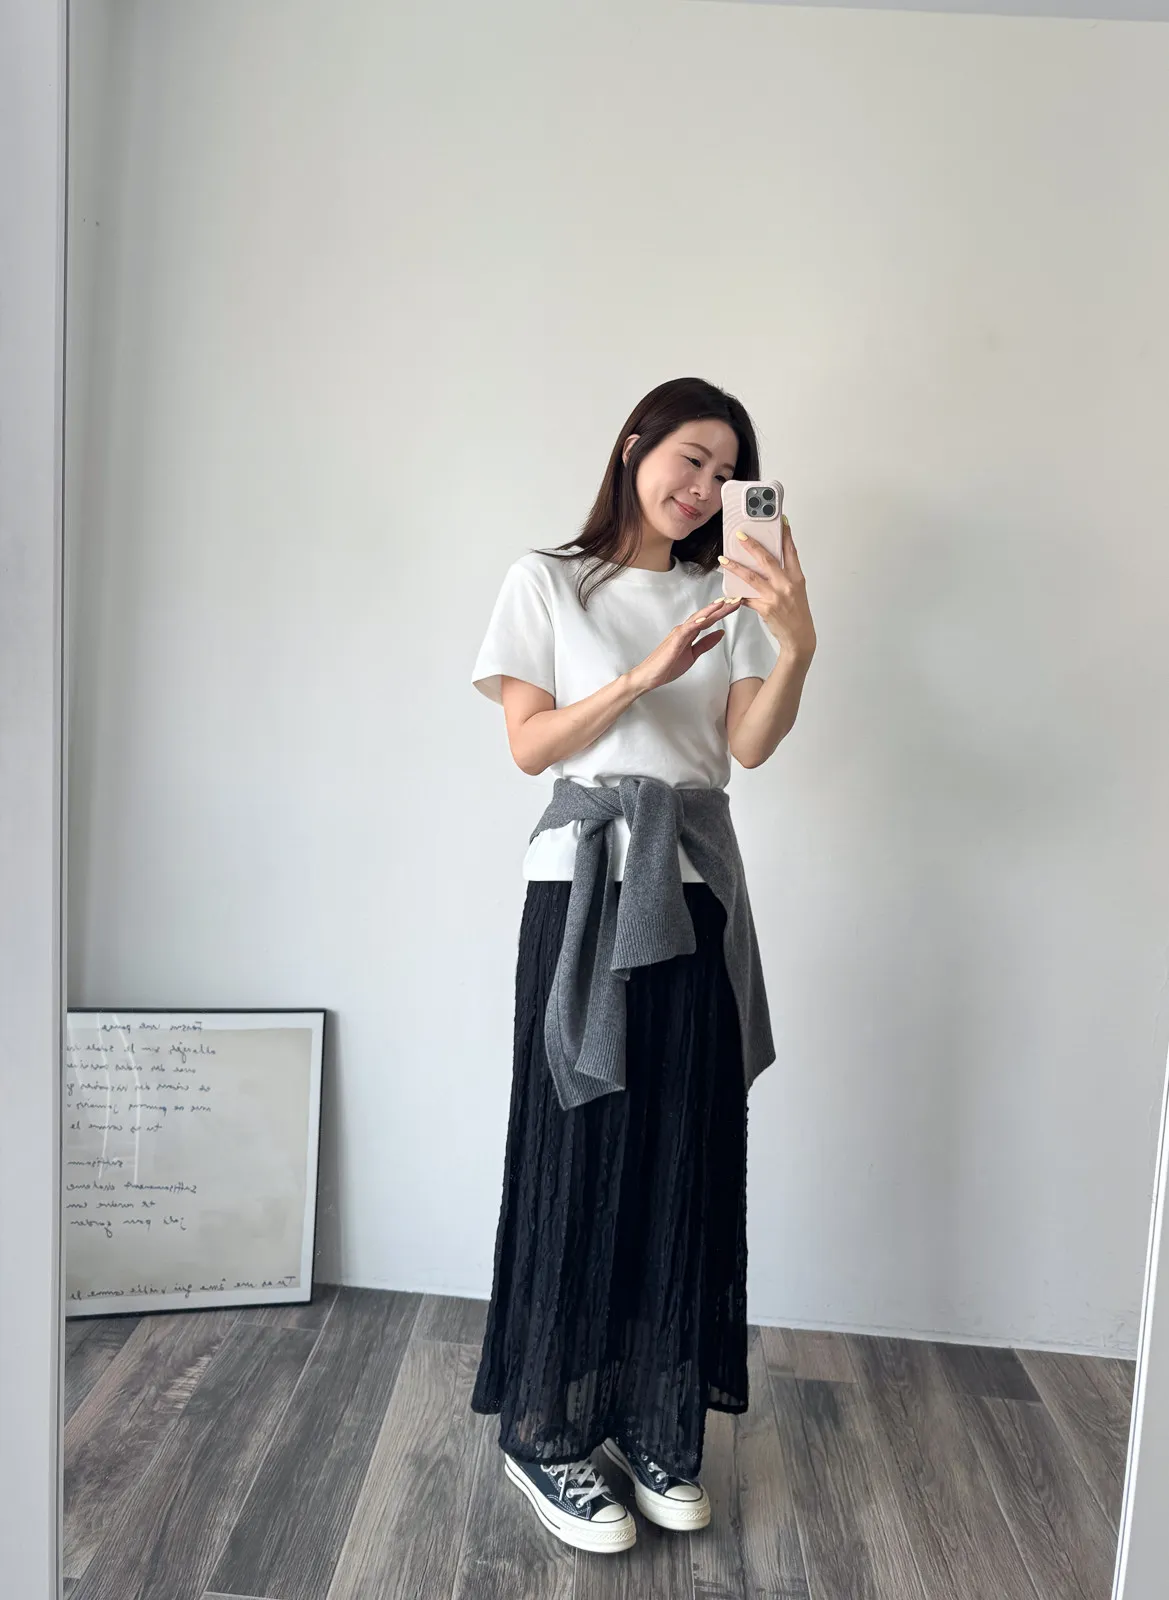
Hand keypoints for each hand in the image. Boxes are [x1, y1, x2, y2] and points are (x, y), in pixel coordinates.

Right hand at [628, 596, 742, 693]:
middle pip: (706, 615)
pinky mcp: (674, 641)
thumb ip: (706, 643)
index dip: (723, 612)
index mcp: (689, 632)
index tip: (736, 604)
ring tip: (724, 603)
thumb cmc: (667, 666)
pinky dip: (697, 623)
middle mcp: (684, 629)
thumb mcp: (692, 654)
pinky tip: (706, 618)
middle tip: (737, 598)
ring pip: (697, 618)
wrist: (649, 676)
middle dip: (722, 607)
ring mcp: (678, 634)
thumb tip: (721, 633)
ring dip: (711, 610)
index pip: (709, 619)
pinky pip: (687, 630)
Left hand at [719, 515, 815, 659]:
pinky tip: (727, 590)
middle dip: (752, 546)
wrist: (799, 637)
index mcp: (797, 578)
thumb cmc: (798, 613)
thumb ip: (785, 575)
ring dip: (735, 567)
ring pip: (752, 577)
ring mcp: (776, 596)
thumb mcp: (797, 590)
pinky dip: (737, 594)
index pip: (791, 551)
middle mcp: (787, 585)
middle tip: (740, 536)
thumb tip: (769, 561)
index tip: (781, 521)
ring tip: (723, 559)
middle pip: (768, 559)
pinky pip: (747, 597)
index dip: (785, 535)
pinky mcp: (765, 608)